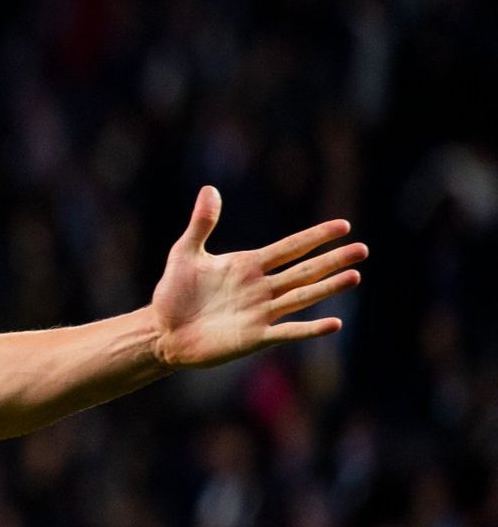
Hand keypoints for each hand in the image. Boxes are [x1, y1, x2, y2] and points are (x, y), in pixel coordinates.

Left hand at [150, 186, 365, 368]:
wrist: (162, 331)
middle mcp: (261, 288)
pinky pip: (288, 332)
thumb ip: (201, 224)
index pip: (290, 247)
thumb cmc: (174, 293)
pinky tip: (334, 324)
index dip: (315, 237)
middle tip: (363, 249)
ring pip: (302, 297)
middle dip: (333, 260)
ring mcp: (260, 313)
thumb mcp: (184, 254)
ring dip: (328, 287)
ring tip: (355, 276)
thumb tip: (209, 189)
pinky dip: (310, 329)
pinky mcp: (254, 337)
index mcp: (248, 266)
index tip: (343, 225)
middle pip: (304, 271)